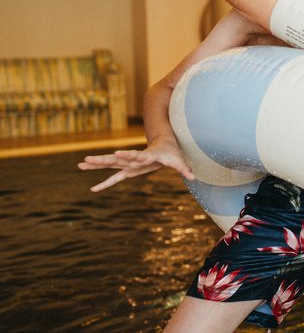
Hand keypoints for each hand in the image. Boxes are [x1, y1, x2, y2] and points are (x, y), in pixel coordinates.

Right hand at [78, 139, 193, 192]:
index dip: (128, 154)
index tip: (117, 152)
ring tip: (80, 165)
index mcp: (147, 155)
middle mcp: (135, 159)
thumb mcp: (179, 160)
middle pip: (117, 159)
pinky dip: (105, 183)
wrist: (164, 143)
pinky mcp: (129, 169)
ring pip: (111, 165)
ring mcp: (129, 164)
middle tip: (86, 159)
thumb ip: (184, 168)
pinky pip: (115, 177)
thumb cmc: (172, 152)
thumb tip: (194, 177)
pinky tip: (93, 189)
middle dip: (102, 160)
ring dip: (96, 166)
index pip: (136, 155)